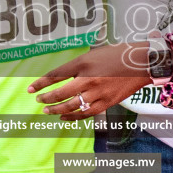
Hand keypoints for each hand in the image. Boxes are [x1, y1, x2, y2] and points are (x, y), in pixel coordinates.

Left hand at [28, 42, 149, 119]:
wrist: (142, 63)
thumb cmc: (117, 55)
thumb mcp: (94, 54)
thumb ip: (78, 66)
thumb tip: (62, 78)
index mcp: (84, 63)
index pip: (56, 75)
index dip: (41, 83)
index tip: (31, 89)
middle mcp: (89, 78)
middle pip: (61, 92)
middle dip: (47, 98)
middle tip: (39, 101)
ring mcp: (98, 92)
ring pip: (72, 106)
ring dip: (57, 110)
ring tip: (48, 111)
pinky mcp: (107, 103)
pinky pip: (86, 113)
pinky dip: (73, 117)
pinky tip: (64, 118)